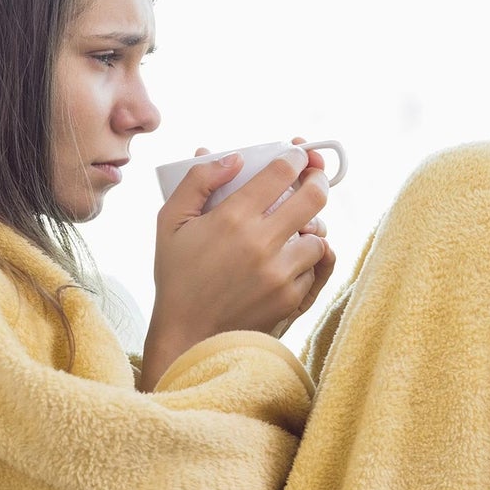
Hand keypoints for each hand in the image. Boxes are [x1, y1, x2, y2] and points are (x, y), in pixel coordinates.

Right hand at [138, 140, 334, 390]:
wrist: (187, 335)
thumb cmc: (177, 276)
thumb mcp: (170, 221)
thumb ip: (198, 181)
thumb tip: (233, 157)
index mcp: (233, 218)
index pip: (281, 172)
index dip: (296, 156)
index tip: (297, 153)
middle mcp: (261, 243)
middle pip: (314, 197)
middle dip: (318, 180)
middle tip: (313, 177)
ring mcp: (280, 273)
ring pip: (319, 236)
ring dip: (311, 226)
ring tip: (296, 226)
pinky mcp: (291, 298)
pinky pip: (315, 268)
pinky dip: (307, 260)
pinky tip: (291, 257)